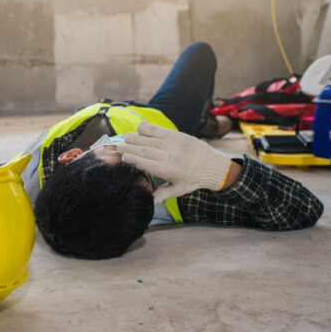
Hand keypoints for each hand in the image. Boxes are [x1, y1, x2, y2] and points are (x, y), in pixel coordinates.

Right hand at [117, 122, 231, 202]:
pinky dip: (147, 128)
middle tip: (118, 147)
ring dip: (134, 137)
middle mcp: (167, 156)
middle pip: (142, 150)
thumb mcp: (177, 190)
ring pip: (147, 139)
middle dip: (128, 147)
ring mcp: (172, 143)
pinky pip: (158, 129)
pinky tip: (139, 128)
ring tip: (126, 138)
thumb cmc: (193, 179)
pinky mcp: (176, 135)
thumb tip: (148, 202)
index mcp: (166, 170)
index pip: (143, 162)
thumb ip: (161, 195)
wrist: (212, 166)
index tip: (122, 157)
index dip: (131, 158)